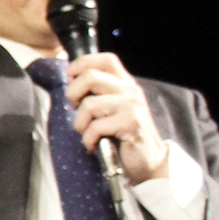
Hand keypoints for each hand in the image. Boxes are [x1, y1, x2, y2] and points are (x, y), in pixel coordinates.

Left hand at [64, 54, 168, 185]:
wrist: (148, 160)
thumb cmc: (122, 134)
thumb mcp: (111, 107)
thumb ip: (97, 91)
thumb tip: (70, 78)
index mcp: (125, 83)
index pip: (106, 60)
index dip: (82, 64)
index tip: (70, 78)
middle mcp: (130, 90)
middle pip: (90, 77)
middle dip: (73, 94)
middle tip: (76, 109)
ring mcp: (132, 106)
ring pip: (89, 105)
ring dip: (81, 124)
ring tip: (88, 133)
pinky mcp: (131, 124)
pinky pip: (96, 127)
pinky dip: (88, 139)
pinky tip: (94, 145)